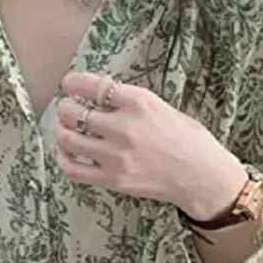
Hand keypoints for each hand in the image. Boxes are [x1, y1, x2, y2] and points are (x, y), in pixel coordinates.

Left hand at [55, 71, 248, 221]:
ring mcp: (116, 156)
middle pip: (73, 112)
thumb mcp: (162, 107)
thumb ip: (131, 102)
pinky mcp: (113, 179)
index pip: (94, 86)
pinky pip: (73, 168)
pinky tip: (67, 152)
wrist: (202, 177)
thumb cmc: (188, 140)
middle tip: (66, 109)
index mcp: (140, 103)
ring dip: (60, 131)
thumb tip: (101, 95)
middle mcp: (124, 128)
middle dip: (64, 108)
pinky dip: (63, 158)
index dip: (74, 83)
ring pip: (68, 138)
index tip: (68, 84)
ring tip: (64, 129)